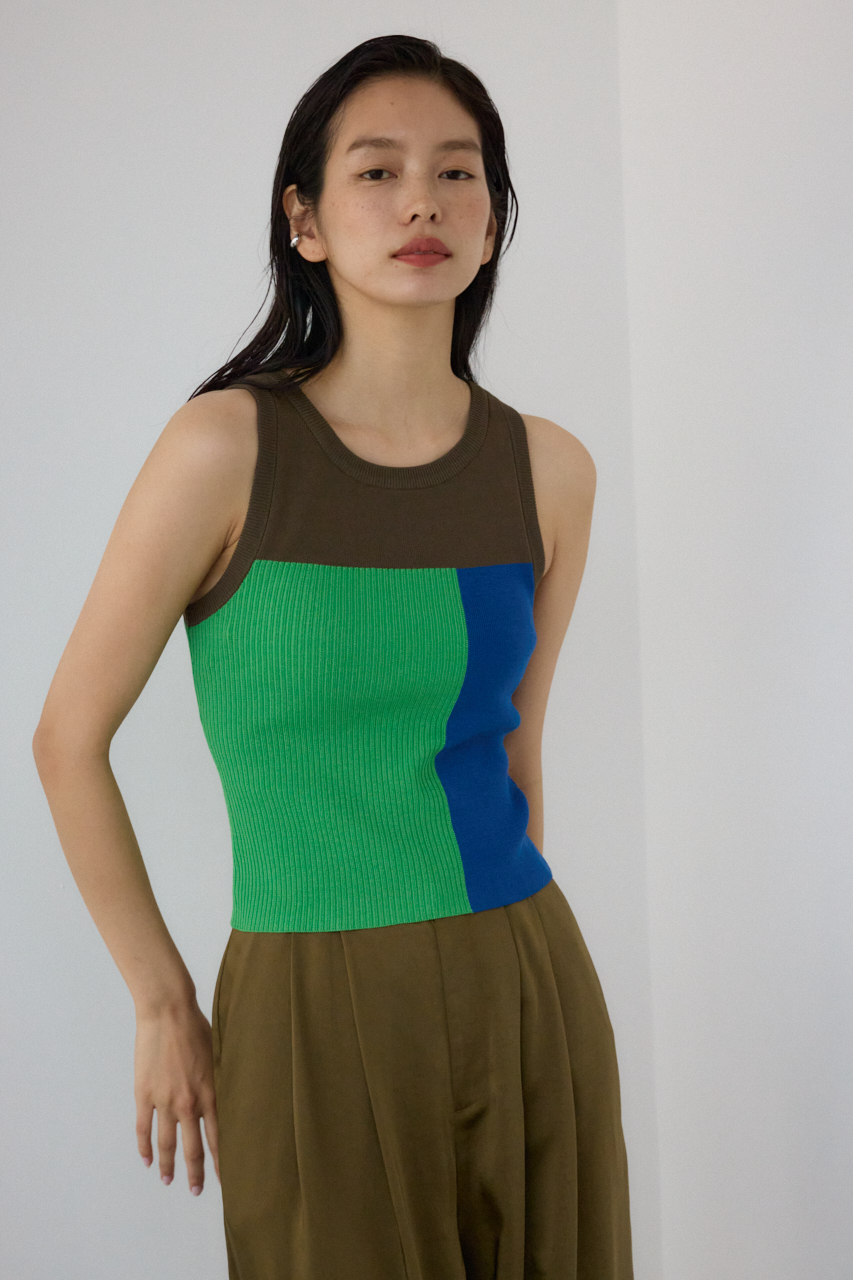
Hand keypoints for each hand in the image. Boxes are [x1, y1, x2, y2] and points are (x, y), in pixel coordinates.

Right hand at [133, 997, 220, 1193]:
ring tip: (168, 1180)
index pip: (218, 1137)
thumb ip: (218, 1081)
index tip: (224, 1178)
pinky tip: (146, 1159)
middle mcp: (188, 1103)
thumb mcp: (217, 1056)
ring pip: (166, 1144)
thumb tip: (224, 1096)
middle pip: (193, 1148)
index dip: (220, 1160)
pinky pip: (143, 1128)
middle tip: (196, 1190)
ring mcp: (164, 1101)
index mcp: (210, 1094)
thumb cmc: (196, 1027)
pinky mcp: (144, 1094)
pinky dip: (144, 1147)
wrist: (167, 1012)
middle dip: (196, 1173)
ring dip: (167, 1165)